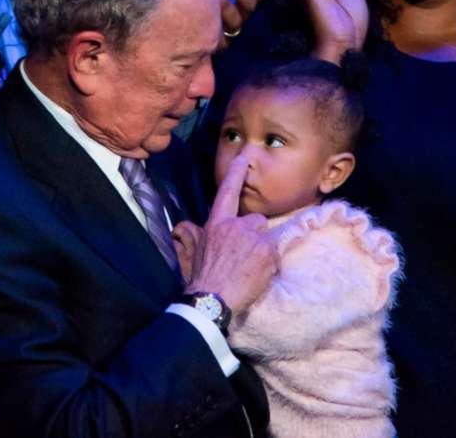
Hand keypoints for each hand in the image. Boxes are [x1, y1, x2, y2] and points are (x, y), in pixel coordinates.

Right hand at [179, 149, 276, 314]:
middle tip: (245, 256)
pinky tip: (259, 275)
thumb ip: (191, 233)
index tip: (244, 157)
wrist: (213, 298)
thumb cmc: (202, 277)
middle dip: (254, 235)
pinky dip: (271, 263)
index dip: (235, 174)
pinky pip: (276, 252)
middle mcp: (236, 226)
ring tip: (251, 268)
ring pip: (267, 236)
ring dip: (263, 249)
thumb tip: (180, 228)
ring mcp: (254, 237)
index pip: (227, 193)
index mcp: (217, 223)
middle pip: (256, 220)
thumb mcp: (193, 249)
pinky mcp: (268, 251)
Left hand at [201, 0, 266, 40]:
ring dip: (229, 7)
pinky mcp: (214, 45)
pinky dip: (217, 28)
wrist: (171, 30)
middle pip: (250, 5)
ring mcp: (225, 32)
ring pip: (238, 21)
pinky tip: (207, 19)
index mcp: (236, 0)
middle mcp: (235, 16)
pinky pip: (223, 40)